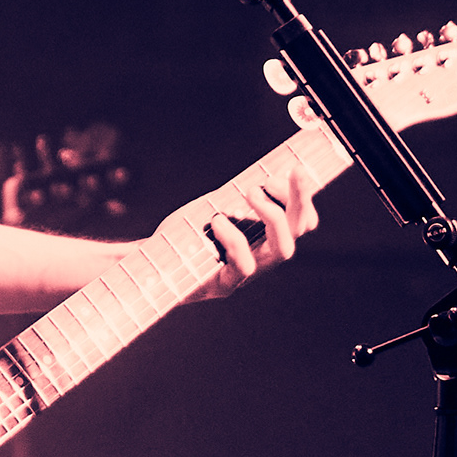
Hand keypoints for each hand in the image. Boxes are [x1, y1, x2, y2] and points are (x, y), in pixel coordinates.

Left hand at [173, 154, 318, 305]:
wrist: (153, 264)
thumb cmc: (184, 234)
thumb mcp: (214, 206)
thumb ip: (236, 196)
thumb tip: (260, 173)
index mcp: (264, 237)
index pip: (302, 220)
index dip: (302, 196)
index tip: (289, 171)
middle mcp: (262, 256)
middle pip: (298, 230)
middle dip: (300, 198)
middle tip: (288, 173)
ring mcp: (247, 273)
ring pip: (282, 250)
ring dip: (272, 215)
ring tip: (249, 192)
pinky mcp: (225, 285)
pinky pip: (244, 264)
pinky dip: (234, 238)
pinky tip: (218, 220)